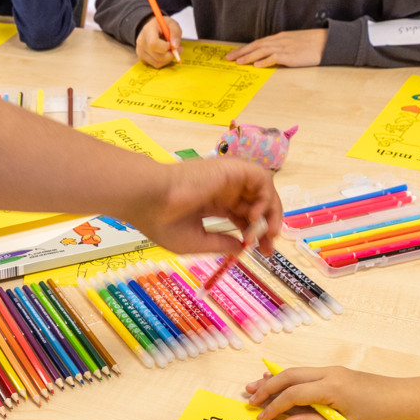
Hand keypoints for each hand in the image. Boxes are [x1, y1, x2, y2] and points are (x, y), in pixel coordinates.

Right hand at [123, 158, 279, 257]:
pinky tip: (254, 216)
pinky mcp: (232, 168)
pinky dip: (266, 196)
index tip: (262, 252)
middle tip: (270, 247)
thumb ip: (221, 244)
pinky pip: (261, 178)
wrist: (148, 200)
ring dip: (271, 211)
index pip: (243, 215)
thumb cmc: (162, 221)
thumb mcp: (196, 241)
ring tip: (267, 233)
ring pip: (263, 190)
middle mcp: (223, 189)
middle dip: (268, 226)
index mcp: (212, 203)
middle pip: (256, 204)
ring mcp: (228, 178)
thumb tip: (243, 247)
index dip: (256, 233)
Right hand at [136, 15, 183, 67]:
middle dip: (170, 55)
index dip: (165, 47)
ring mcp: (140, 52)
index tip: (171, 44)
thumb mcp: (171, 23)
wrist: (151, 28)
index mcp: (148, 31)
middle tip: (177, 50)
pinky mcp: (142, 59)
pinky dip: (162, 62)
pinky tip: (164, 54)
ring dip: (167, 60)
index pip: (153, 44)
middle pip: (157, 56)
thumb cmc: (161, 25)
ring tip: (171, 51)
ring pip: (157, 63)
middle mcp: (141, 42)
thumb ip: (175, 33)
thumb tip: (175, 46)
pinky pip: (154, 65)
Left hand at [225, 29, 327, 68]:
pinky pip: (274, 58)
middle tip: (229, 58)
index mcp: (280, 37)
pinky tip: (256, 65)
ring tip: (238, 62)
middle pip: (256, 45)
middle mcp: (280, 40)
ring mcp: (285, 47)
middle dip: (242, 52)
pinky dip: (264, 61)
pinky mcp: (290, 55)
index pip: (259, 42)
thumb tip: (272, 57)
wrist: (327, 42)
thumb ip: (282, 48)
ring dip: (249, 57)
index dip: (246, 48)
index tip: (235, 53)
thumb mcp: (294, 43)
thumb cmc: (312, 44)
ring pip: (262, 51)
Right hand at [245, 364, 419, 419]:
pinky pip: (305, 373)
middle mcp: (327, 373)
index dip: (273, 406)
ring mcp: (330, 370)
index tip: (260, 419)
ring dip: (274, 379)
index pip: (293, 394)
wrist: (402, 398)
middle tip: (248, 398)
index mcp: (330, 387)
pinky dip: (288, 378)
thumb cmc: (377, 414)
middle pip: (289, 376)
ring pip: (295, 372)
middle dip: (266, 388)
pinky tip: (276, 379)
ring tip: (253, 386)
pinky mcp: (334, 373)